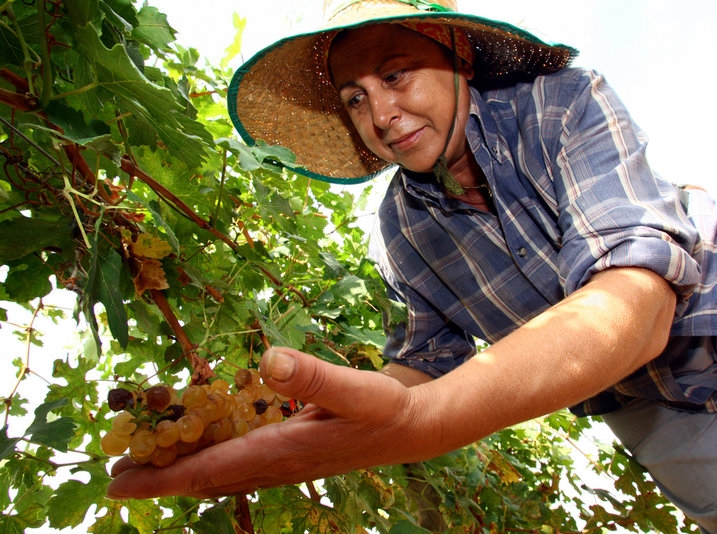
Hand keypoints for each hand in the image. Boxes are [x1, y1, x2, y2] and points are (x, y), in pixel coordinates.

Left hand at [106, 347, 431, 498]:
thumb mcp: (355, 389)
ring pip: (221, 474)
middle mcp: (276, 465)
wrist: (412, 432)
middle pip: (205, 478)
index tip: (118, 483)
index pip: (208, 471)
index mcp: (281, 452)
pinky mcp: (292, 455)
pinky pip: (240, 465)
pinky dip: (212, 460)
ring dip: (183, 471)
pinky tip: (206, 445)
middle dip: (160, 479)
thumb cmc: (384, 411)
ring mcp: (284, 464)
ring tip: (149, 462)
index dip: (161, 478)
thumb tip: (266, 359)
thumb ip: (312, 376)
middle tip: (116, 473)